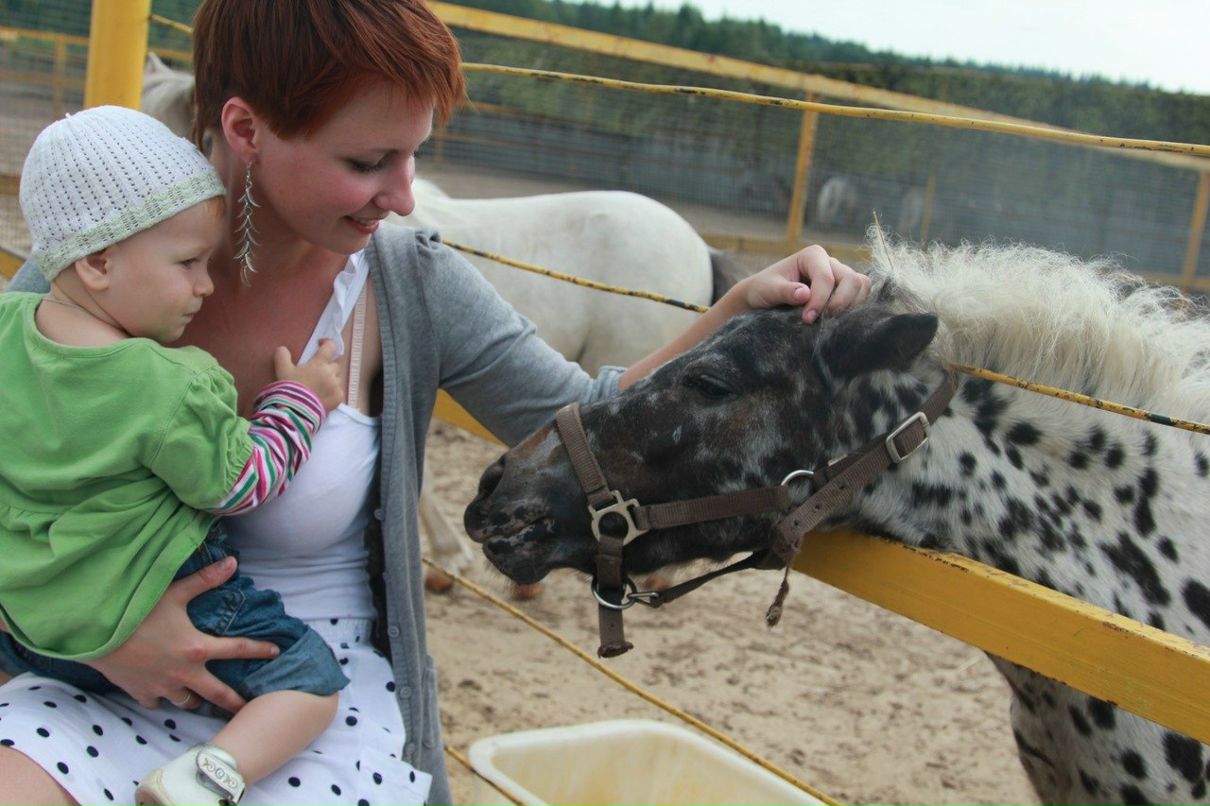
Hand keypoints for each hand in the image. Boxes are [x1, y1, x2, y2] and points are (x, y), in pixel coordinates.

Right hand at [84, 557, 279, 712]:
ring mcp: (162, 687)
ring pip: (188, 701)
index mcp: (197, 649)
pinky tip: (165, 694)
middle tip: (248, 708)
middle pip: (218, 694)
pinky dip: (164, 699)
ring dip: (197, 699)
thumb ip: (205, 579)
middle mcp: (184, 674)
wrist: (95, 634)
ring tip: (204, 700)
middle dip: (235, 702)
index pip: (238, 649)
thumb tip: (233, 561)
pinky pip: (158, 702)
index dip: (260, 649)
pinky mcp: (141, 693)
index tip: (277, 652)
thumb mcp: (173, 592)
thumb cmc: (135, 610)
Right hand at [274, 338, 343, 410]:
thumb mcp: (282, 369)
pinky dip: (333, 392)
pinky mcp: (339, 398)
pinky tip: (323, 396)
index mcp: (319, 363)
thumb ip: (282, 356)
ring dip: (331, 379)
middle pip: (335, 364)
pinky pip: (339, 391)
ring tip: (319, 386)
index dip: (327, 343)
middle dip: (327, 366)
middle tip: (317, 372)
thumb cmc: (290, 387)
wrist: (295, 409)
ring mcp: (336, 386)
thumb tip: (283, 349)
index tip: (320, 344)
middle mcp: (331, 373)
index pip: (330, 347)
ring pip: (337, 378)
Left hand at [740, 244, 870, 323]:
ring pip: (861, 285)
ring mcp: (839, 275)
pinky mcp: (842, 290)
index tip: (807, 319)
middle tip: (823, 320)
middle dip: (841, 302)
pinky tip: (837, 320)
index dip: (820, 300)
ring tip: (831, 320)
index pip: (826, 278)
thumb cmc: (763, 289)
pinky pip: (860, 296)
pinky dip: (854, 307)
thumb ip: (785, 291)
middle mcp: (830, 262)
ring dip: (851, 305)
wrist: (761, 296)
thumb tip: (805, 293)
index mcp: (812, 256)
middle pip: (852, 279)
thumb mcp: (768, 290)